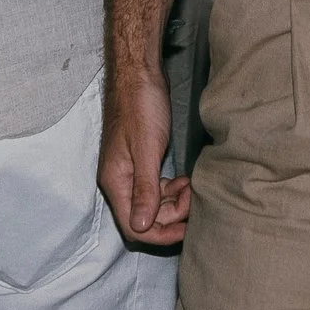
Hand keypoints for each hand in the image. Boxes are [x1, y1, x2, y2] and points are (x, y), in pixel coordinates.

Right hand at [99, 61, 189, 245]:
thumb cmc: (140, 106)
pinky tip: (184, 179)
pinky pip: (155, 188)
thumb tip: (141, 227)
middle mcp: (119, 181)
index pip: (134, 227)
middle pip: (145, 218)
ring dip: (173, 202)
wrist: (138, 74)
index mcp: (115, 182)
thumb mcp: (146, 149)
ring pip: (152, 204)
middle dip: (171, 215)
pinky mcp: (140, 161)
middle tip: (194, 196)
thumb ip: (144, 189)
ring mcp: (129, 172)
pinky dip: (170, 189)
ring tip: (191, 184)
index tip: (187, 228)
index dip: (161, 234)